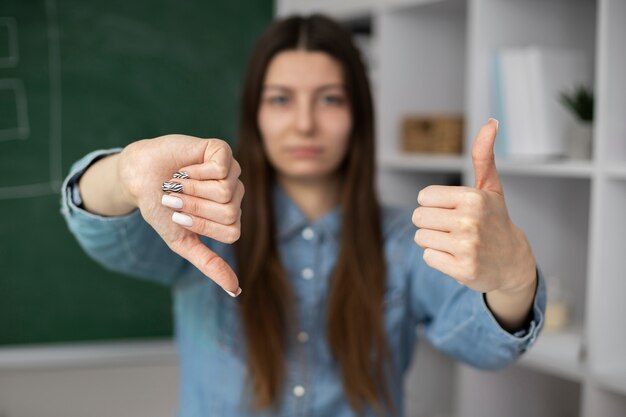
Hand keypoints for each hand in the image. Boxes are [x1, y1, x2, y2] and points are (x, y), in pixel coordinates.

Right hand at [118, 135, 243, 295]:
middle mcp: (235, 192)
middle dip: (194, 208)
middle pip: (228, 212)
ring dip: (191, 189)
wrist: (138, 177)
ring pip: (224, 191)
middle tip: (175, 197)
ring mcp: (231, 170)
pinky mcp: (221, 150)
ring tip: (177, 182)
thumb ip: (209, 263)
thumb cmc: (161, 208)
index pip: (231, 231)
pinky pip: (220, 168)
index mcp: (230, 215)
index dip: (201, 226)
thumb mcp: (182, 240)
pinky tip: (185, 168)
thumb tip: (236, 290)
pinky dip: (195, 172)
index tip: (179, 217)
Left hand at [412, 119, 535, 294]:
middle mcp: (470, 221)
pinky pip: (428, 257)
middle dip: (431, 223)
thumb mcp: (491, 187)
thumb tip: (491, 121)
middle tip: (453, 228)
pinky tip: (458, 257)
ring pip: (421, 238)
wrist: (512, 262)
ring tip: (456, 242)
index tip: (454, 210)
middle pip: (418, 218)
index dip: (434, 204)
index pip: (423, 197)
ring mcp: (467, 247)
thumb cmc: (495, 220)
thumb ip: (483, 155)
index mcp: (473, 197)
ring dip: (434, 241)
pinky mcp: (462, 269)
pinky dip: (439, 259)